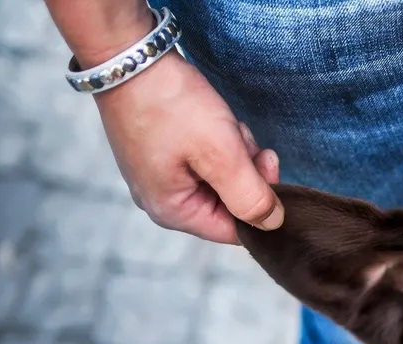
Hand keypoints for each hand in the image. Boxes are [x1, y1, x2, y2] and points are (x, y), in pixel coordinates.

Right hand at [93, 50, 282, 243]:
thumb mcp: (220, 153)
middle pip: (229, 203)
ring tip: (223, 123)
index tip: (267, 165)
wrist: (129, 55)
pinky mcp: (163, 153)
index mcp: (172, 212)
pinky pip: (205, 159)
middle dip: (245, 171)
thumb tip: (272, 225)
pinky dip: (219, 141)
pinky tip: (212, 118)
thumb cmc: (169, 103)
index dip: (260, 203)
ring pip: (221, 179)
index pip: (236, 229)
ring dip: (235, 152)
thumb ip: (250, 196)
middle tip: (241, 138)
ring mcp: (160, 176)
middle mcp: (163, 201)